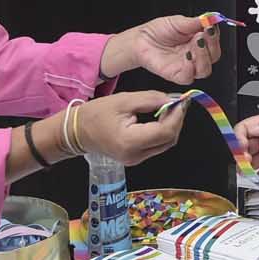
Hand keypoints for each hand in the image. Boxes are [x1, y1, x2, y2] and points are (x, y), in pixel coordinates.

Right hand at [73, 91, 187, 164]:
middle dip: (176, 121)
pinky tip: (160, 118)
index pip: (165, 132)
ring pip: (164, 144)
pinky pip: (156, 146)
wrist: (76, 132)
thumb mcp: (124, 100)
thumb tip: (172, 100)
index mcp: (131, 141)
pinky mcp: (135, 158)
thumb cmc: (96, 114)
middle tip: (177, 103)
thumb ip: (150, 100)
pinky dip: (162, 132)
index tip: (181, 101)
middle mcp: (136, 155)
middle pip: (168, 140)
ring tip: (169, 108)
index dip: (177, 116)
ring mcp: (136, 160)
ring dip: (171, 126)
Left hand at [104, 15, 223, 83]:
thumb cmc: (158, 31)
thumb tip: (212, 18)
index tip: (211, 26)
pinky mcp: (176, 75)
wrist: (141, 39)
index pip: (214, 43)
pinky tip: (186, 56)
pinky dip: (190, 68)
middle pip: (213, 57)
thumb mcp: (179, 22)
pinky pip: (189, 77)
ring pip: (205, 70)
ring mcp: (187, 67)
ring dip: (203, 56)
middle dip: (211, 45)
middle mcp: (195, 56)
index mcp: (198, 42)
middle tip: (203, 34)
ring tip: (196, 42)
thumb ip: (196, 22)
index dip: (215, 36)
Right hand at [235, 112, 258, 181]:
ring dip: (245, 168)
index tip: (241, 145)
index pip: (244, 130)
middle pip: (243, 147)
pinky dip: (258, 179)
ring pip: (250, 163)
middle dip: (240, 154)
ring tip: (248, 171)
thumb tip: (254, 128)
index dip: (238, 137)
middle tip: (243, 159)